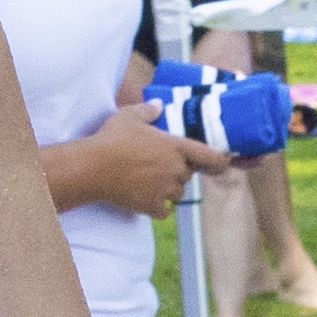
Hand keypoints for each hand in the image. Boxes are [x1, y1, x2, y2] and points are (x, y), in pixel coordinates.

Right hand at [61, 109, 233, 217]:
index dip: (219, 161)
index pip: (211, 157)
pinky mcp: (152, 206)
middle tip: (157, 166)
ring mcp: (166, 190)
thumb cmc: (112, 138)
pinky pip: (163, 211)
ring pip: (177, 193)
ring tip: (148, 182)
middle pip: (187, 174)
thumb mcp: (129, 117)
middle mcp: (176, 170)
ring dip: (169, 190)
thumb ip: (148, 111)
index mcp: (177, 148)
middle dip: (177, 172)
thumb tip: (158, 105)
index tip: (222, 164)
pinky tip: (145, 200)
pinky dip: (157, 207)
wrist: (94, 167)